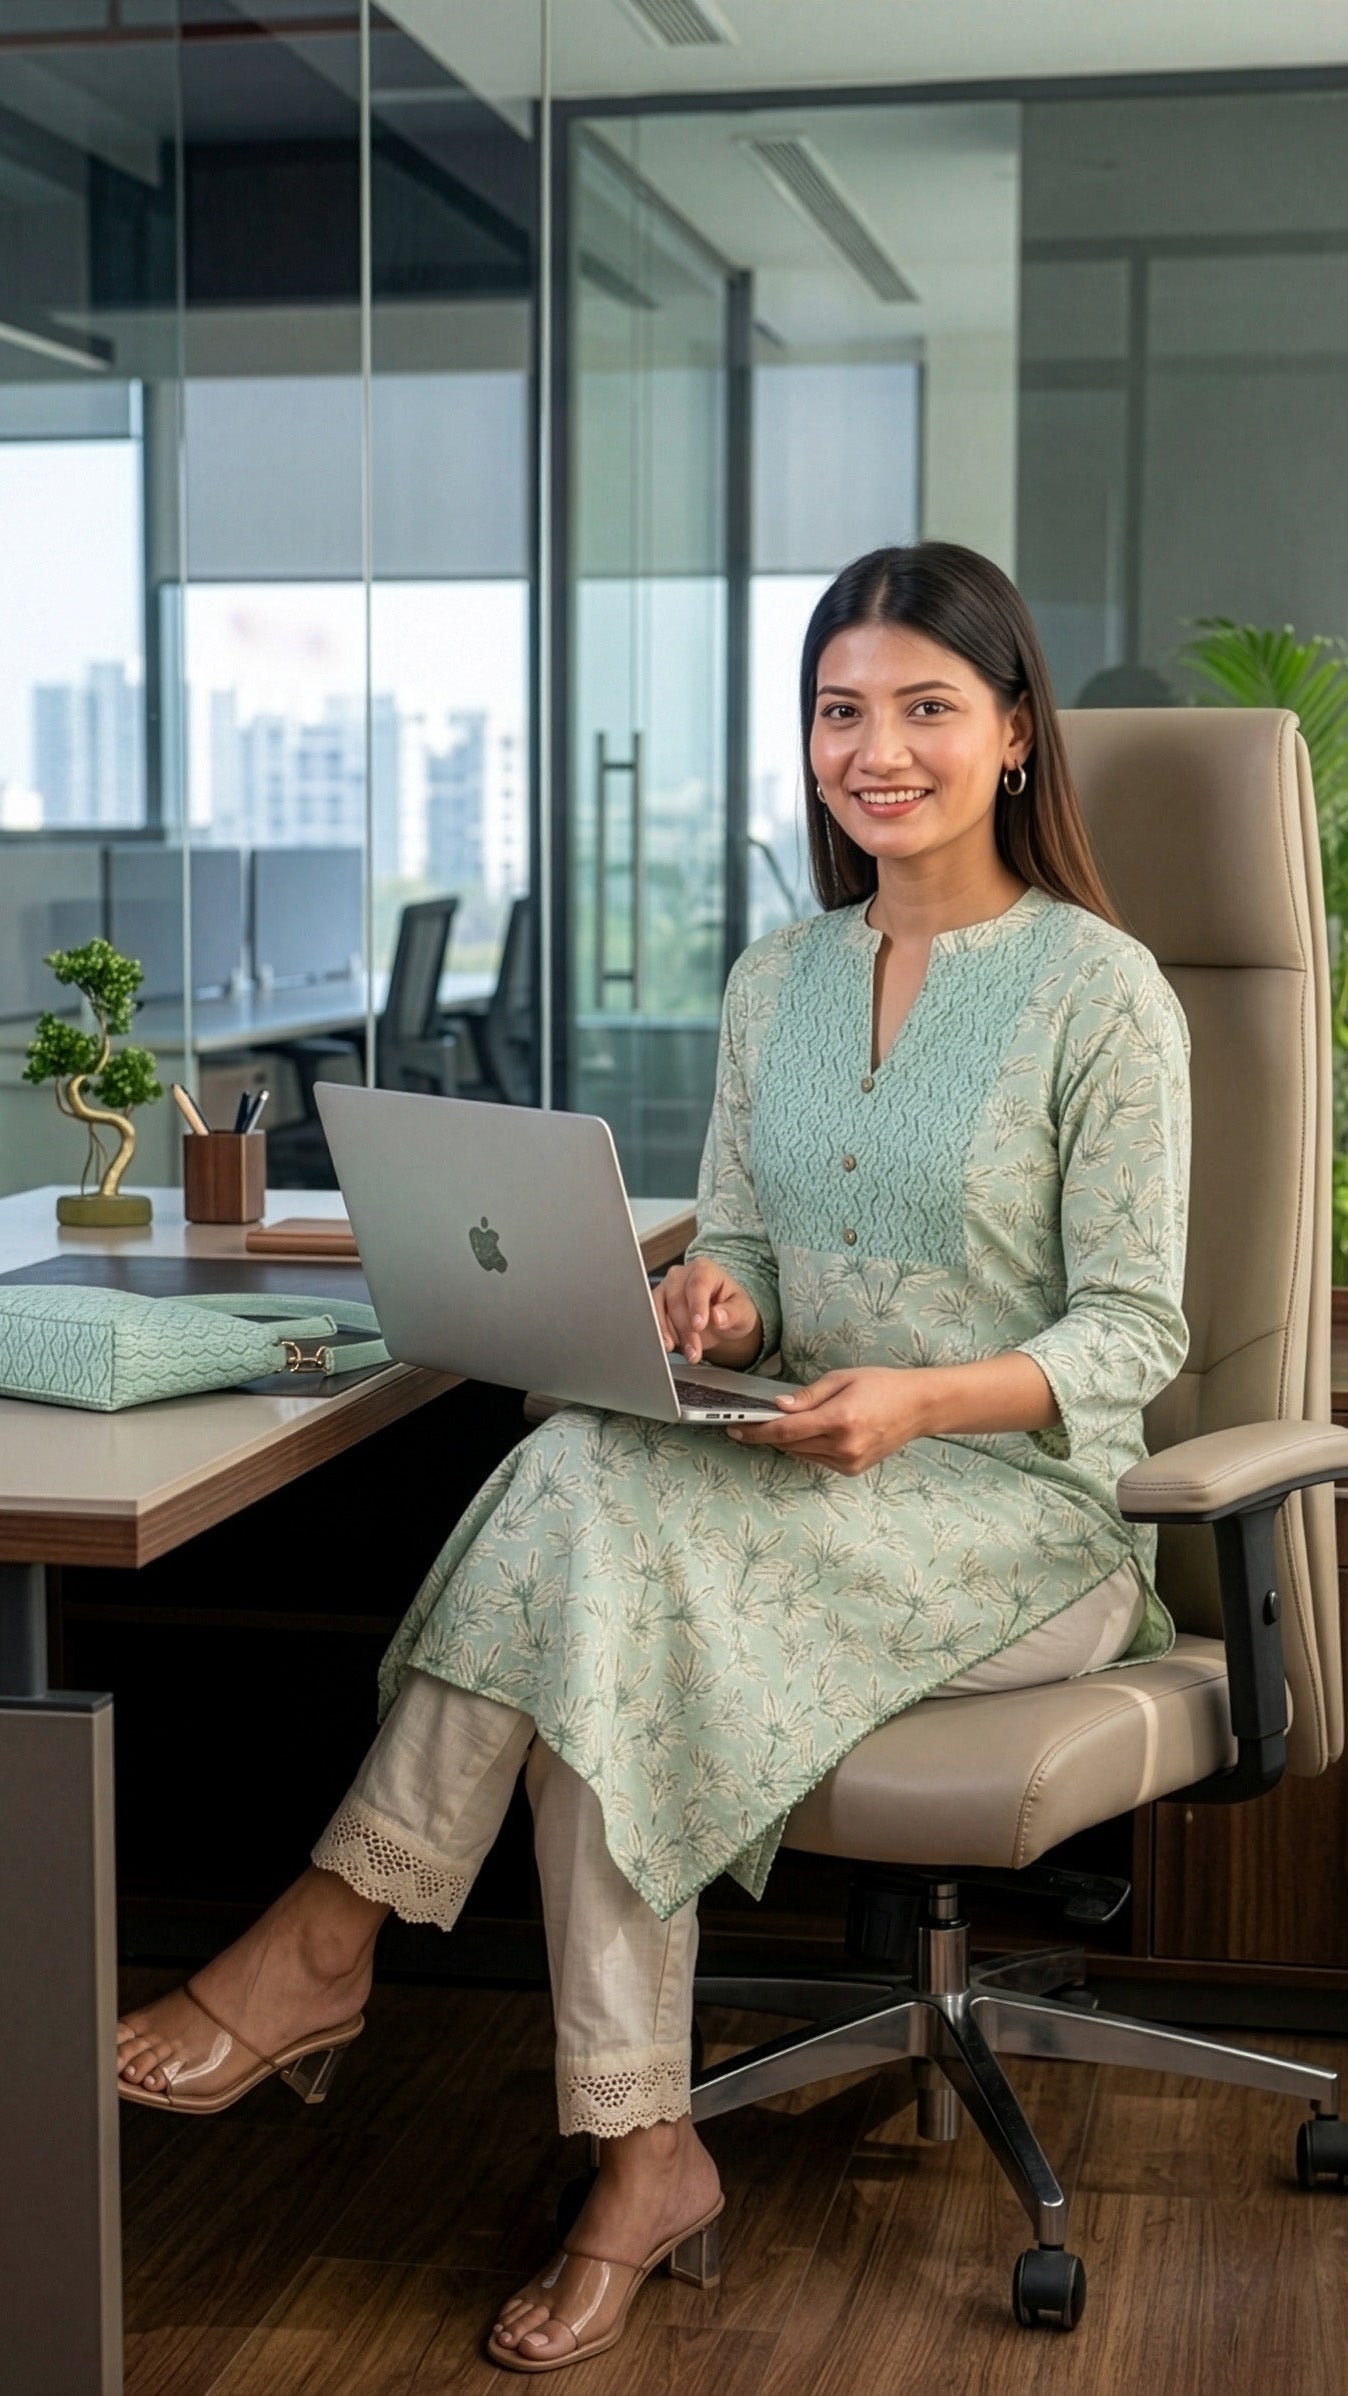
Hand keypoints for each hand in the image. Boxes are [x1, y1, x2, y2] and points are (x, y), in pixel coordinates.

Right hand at [654, 1258, 762, 1368]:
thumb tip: (717, 1316)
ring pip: (659, 1309)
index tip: (698, 1325)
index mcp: (704, 1269)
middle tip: (695, 1351)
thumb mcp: (743, 1312)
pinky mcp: (656, 1304)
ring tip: (686, 1353)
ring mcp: (666, 1288)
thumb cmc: (731, 1308)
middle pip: (677, 1300)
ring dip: (669, 1334)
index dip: (697, 1305)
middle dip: (685, 1329)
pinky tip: (667, 1346)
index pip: (698, 1284)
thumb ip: (733, 1313)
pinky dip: (659, 1334)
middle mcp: (681, 1275)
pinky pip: (651, 1318)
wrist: (719, 1317)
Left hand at [728, 1366, 929, 1474]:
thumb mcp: (843, 1378)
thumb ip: (808, 1395)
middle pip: (790, 1445)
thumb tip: (777, 1406)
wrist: (918, 1407)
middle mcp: (843, 1446)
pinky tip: (811, 1432)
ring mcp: (848, 1461)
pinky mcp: (852, 1469)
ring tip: (783, 1423)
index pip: (786, 1431)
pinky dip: (807, 1447)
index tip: (735, 1427)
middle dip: (767, 1434)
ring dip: (787, 1441)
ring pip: (801, 1454)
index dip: (756, 1431)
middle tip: (751, 1421)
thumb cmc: (882, 1385)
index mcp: (840, 1419)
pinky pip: (817, 1459)